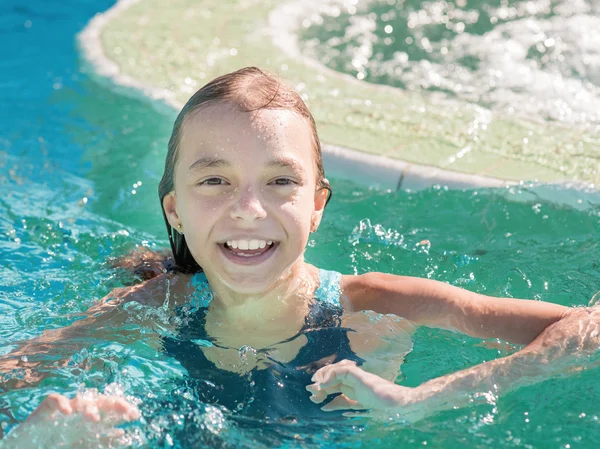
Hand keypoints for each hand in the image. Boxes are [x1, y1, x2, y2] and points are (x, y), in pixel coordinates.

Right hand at [6, 391, 139, 447]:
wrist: (33, 445)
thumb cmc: (60, 444)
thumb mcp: (85, 445)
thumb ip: (103, 441)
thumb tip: (123, 434)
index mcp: (91, 418)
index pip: (111, 408)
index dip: (124, 409)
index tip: (135, 415)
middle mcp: (80, 410)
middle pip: (100, 400)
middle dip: (115, 403)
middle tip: (126, 412)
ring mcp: (65, 408)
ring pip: (80, 400)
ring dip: (89, 408)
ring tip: (94, 420)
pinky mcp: (46, 408)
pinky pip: (54, 399)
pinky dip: (61, 403)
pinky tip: (67, 412)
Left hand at [306, 360, 417, 418]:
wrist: (400, 405)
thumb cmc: (385, 407)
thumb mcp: (357, 406)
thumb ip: (342, 404)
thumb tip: (325, 407)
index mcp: (355, 387)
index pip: (336, 383)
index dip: (324, 388)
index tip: (315, 397)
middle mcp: (356, 379)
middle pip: (334, 375)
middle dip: (320, 381)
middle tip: (310, 391)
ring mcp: (358, 376)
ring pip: (336, 370)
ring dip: (323, 377)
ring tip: (316, 387)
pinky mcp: (361, 376)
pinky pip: (343, 371)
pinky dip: (331, 375)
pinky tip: (325, 386)